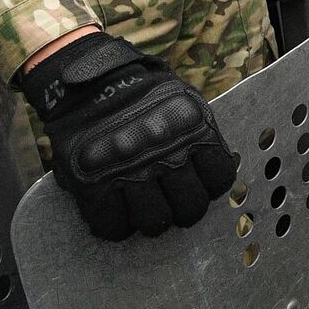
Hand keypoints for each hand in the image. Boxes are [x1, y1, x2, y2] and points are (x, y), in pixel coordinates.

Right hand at [21, 32, 236, 241]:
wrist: (88, 82)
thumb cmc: (138, 95)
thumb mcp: (181, 102)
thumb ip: (196, 136)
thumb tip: (209, 176)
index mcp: (193, 128)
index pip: (220, 179)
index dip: (209, 187)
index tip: (196, 184)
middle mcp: (166, 151)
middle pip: (190, 209)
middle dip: (181, 211)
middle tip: (168, 203)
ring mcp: (130, 170)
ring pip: (155, 223)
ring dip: (149, 220)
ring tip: (140, 207)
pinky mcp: (94, 184)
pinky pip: (113, 227)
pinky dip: (115, 225)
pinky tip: (115, 209)